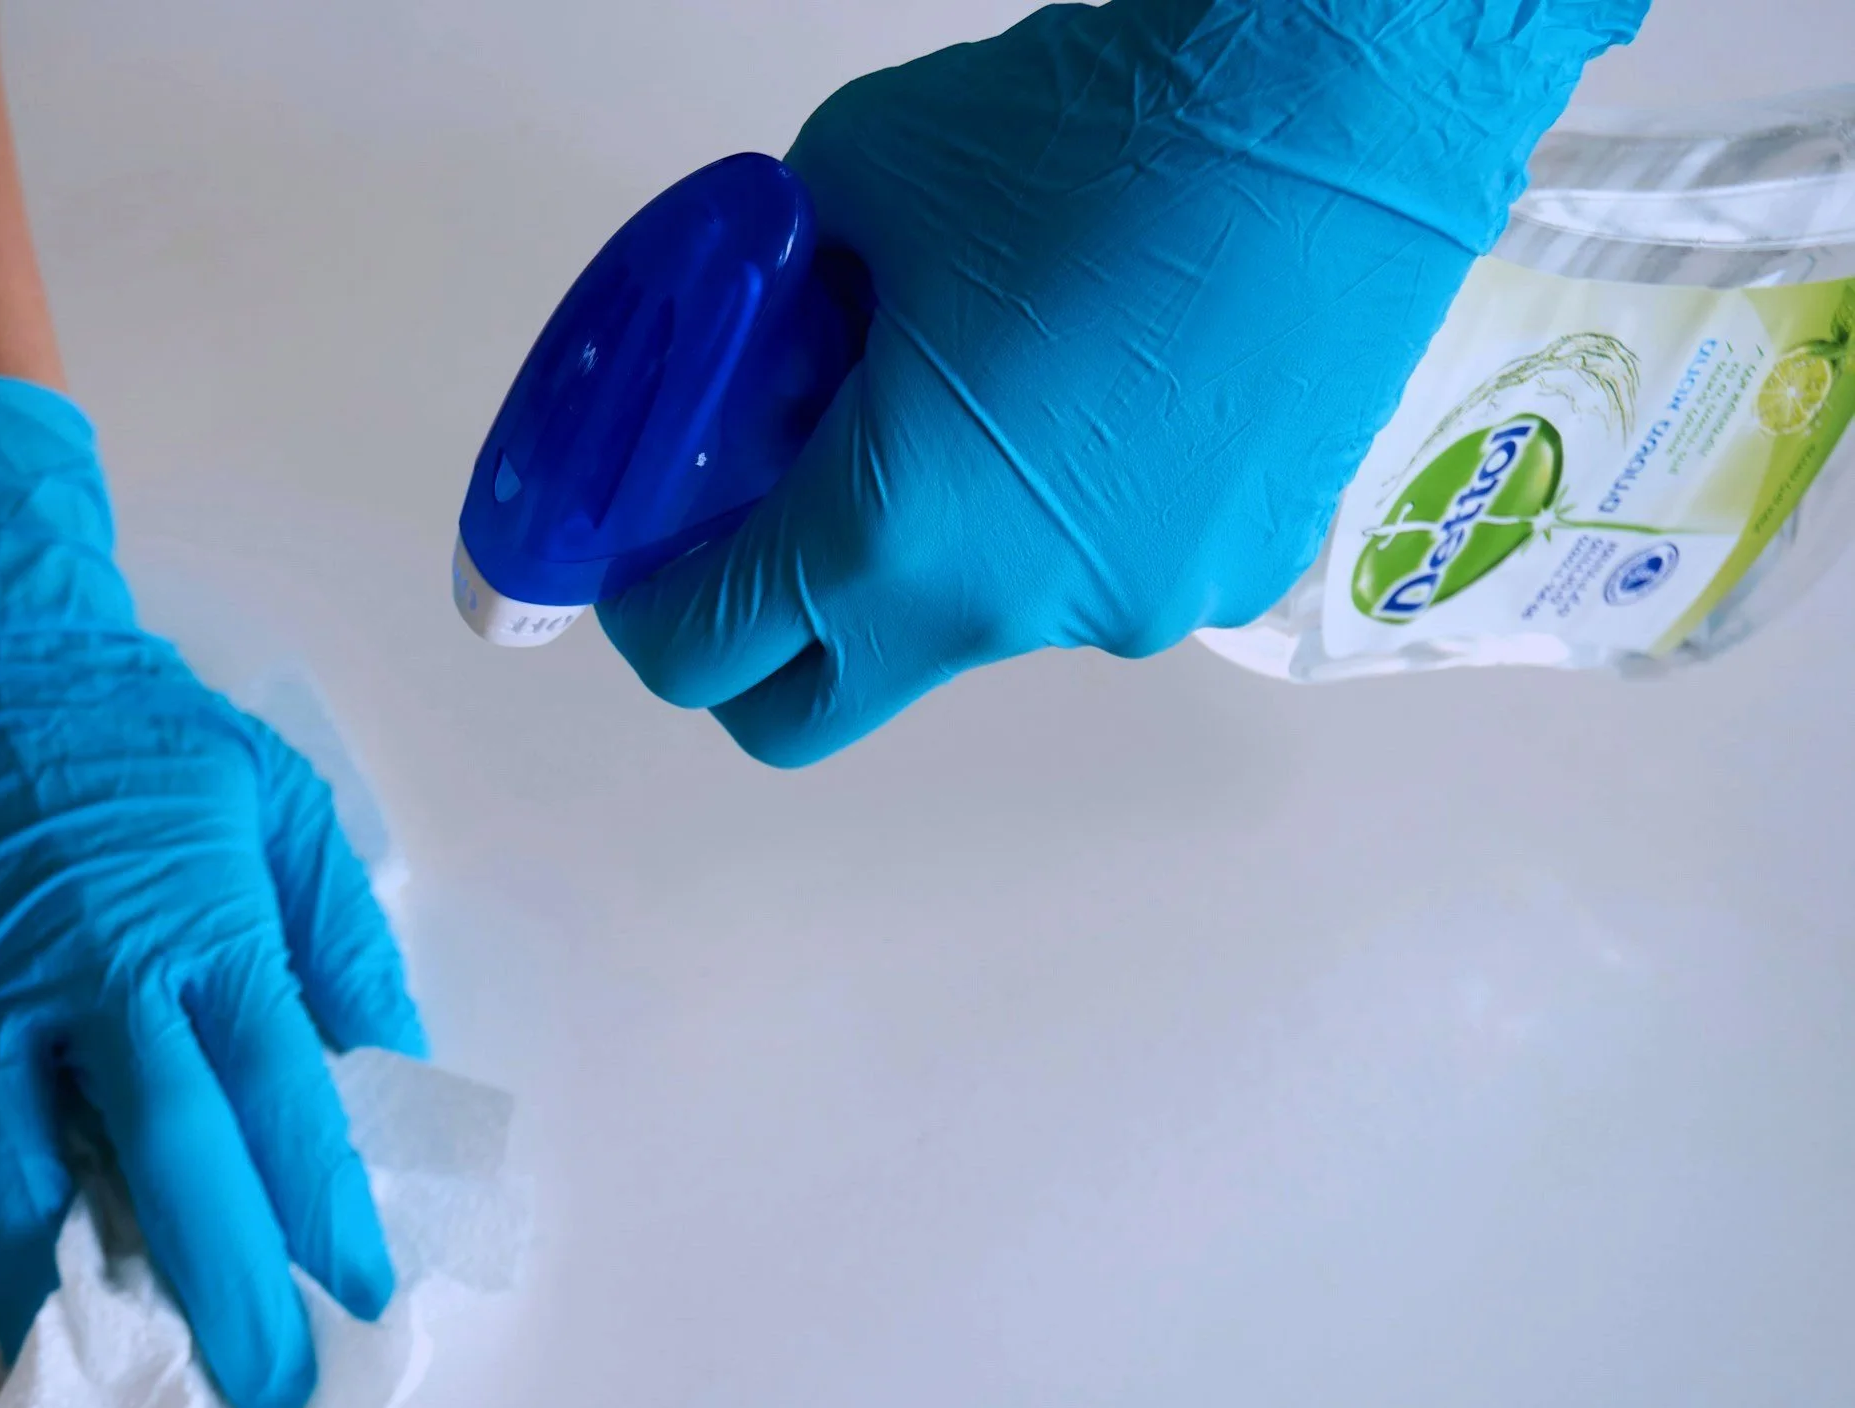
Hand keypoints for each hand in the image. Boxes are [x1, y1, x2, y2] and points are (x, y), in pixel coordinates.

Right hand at [0, 378, 423, 1407]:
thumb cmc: (146, 732)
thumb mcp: (283, 803)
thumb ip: (339, 941)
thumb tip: (390, 1066)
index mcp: (203, 932)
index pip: (281, 1102)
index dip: (326, 1214)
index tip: (364, 1301)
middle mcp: (92, 980)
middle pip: (165, 1166)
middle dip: (221, 1294)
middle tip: (260, 1394)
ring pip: (15, 1178)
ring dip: (61, 1299)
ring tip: (104, 1394)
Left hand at [601, 0, 1645, 763]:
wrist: (1345, 112)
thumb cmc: (1088, 137)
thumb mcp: (857, 178)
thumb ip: (778, 291)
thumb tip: (768, 331)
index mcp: (891, 530)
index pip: (707, 652)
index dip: (647, 610)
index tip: (644, 561)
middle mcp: (1004, 611)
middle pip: (813, 713)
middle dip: (758, 650)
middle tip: (757, 535)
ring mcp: (1127, 611)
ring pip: (965, 628)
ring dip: (926, 556)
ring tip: (974, 405)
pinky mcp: (1232, 579)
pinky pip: (1091, 577)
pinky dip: (1054, 524)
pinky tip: (1099, 402)